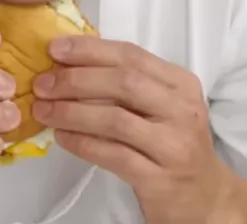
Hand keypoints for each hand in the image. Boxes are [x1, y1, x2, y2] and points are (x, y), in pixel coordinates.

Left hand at [31, 37, 237, 223]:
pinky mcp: (160, 178)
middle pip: (123, 83)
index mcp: (181, 83)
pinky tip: (62, 138)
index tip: (54, 49)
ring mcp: (174, 145)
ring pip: (115, 119)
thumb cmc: (173, 145)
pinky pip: (113, 154)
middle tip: (42, 84)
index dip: (89, 50)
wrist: (203, 198)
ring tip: (44, 111)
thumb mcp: (162, 107)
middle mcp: (182, 110)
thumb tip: (70, 66)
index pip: (131, 55)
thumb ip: (128, 85)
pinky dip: (82, 143)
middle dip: (76, 79)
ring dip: (72, 112)